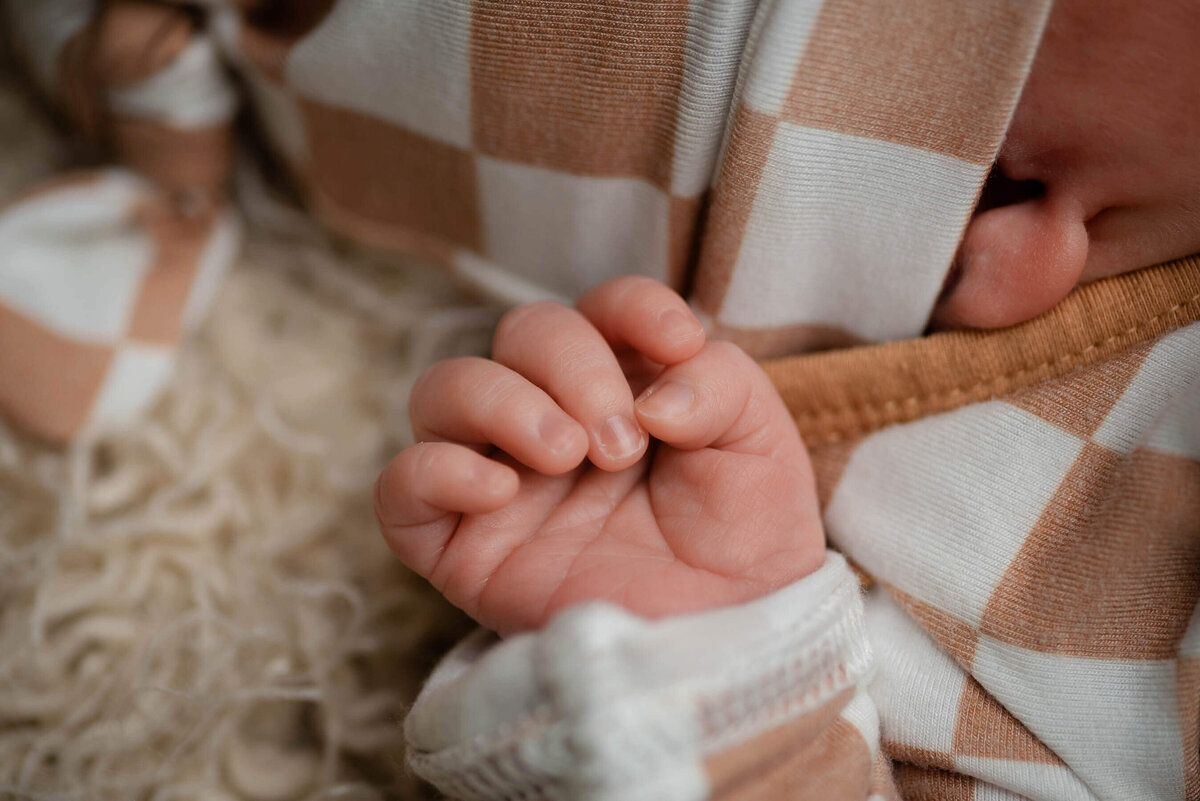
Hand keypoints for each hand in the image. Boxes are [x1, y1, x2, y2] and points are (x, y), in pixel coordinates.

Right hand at [375, 278, 824, 634]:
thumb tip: (650, 393)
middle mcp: (554, 419)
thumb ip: (720, 385)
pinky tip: (500, 492)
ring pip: (444, 391)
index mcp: (625, 385)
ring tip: (565, 456)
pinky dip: (437, 471)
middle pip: (521, 333)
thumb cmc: (746, 542)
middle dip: (572, 368)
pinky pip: (401, 488)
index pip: (600, 309)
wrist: (729, 644)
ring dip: (502, 402)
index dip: (629, 305)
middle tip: (620, 444)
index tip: (675, 342)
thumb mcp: (761, 447)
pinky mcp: (461, 546)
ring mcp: (502, 480)